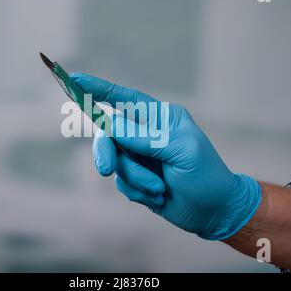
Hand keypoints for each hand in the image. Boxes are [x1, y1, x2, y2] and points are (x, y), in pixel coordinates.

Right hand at [70, 73, 261, 239]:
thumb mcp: (182, 152)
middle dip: (107, 153)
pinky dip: (136, 191)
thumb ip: (145, 138)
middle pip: (109, 133)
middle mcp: (146, 133)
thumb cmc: (206, 175)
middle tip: (106, 169)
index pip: (126, 99)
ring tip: (159, 189)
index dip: (100, 89)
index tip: (76, 79)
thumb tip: (111, 123)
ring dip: (135, 179)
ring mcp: (140, 156)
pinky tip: (158, 196)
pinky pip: (121, 182)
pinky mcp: (136, 177)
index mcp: (161, 118)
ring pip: (115, 161)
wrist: (214, 211)